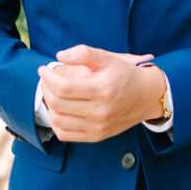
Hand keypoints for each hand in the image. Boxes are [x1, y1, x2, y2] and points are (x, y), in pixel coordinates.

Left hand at [37, 44, 166, 141]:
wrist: (146, 96)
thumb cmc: (124, 74)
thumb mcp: (108, 58)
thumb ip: (84, 53)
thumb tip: (60, 56)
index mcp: (102, 90)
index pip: (63, 87)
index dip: (48, 77)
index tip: (43, 69)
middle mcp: (100, 111)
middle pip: (58, 104)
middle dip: (46, 89)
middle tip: (46, 79)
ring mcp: (98, 127)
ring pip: (58, 120)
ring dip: (48, 105)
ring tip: (51, 93)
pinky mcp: (97, 136)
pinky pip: (66, 134)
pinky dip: (56, 123)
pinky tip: (58, 110)